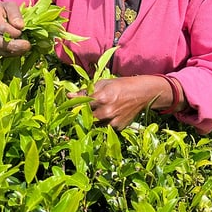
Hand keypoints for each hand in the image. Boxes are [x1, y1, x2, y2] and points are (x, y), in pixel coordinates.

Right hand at [0, 1, 31, 56]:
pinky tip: (20, 51)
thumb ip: (15, 14)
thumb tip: (20, 26)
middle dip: (12, 45)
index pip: (0, 27)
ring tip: (25, 49)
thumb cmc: (4, 9)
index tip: (22, 30)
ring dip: (12, 51)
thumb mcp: (10, 6)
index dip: (12, 31)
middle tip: (27, 45)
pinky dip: (11, 54)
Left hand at [68, 75, 184, 129]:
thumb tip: (69, 95)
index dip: (74, 107)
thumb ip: (85, 91)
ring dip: (92, 121)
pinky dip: (103, 124)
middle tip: (80, 113)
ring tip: (96, 113)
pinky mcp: (118, 127)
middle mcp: (106, 111)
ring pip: (95, 125)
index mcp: (101, 97)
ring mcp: (113, 121)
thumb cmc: (120, 85)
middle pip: (86, 119)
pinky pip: (105, 128)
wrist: (142, 93)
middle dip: (82, 116)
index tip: (69, 108)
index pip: (81, 106)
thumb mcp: (103, 84)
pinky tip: (108, 116)